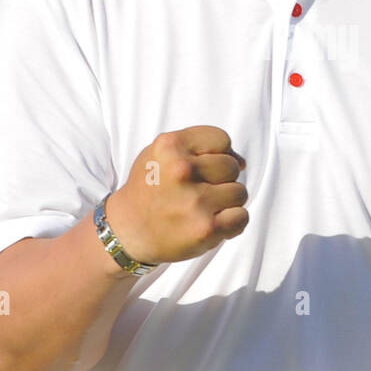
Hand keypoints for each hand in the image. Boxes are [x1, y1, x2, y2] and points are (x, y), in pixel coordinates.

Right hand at [105, 126, 247, 264]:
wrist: (128, 231)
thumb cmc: (151, 188)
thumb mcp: (162, 153)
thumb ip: (199, 146)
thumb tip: (241, 162)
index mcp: (170, 145)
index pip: (221, 140)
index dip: (216, 154)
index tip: (200, 168)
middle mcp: (182, 170)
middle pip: (232, 166)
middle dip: (221, 179)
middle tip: (198, 191)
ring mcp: (195, 201)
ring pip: (239, 192)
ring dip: (227, 202)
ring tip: (203, 208)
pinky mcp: (206, 228)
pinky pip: (242, 217)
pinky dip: (232, 222)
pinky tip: (212, 222)